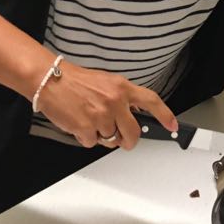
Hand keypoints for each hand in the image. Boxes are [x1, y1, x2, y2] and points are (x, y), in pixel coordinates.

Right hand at [33, 59, 176, 149]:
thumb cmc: (74, 81)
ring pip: (110, 140)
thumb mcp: (105, 82)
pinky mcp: (86, 128)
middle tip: (120, 139)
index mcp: (121, 87)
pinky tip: (78, 123)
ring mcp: (101, 116)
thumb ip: (120, 98)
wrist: (50, 80)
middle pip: (133, 133)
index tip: (173, 126)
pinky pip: (92, 143)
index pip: (150, 101)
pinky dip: (85, 137)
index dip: (165, 115)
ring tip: (88, 118)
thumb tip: (131, 116)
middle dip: (128, 141)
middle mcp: (115, 101)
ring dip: (100, 135)